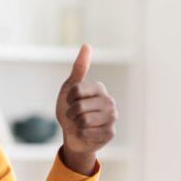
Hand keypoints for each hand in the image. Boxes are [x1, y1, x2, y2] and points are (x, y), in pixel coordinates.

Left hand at [55, 44, 117, 173]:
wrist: (73, 135)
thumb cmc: (70, 110)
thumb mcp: (69, 89)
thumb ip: (79, 68)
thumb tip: (87, 45)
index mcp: (99, 88)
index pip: (76, 90)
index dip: (68, 98)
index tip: (70, 101)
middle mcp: (109, 101)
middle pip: (78, 106)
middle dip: (71, 113)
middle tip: (74, 116)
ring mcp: (112, 117)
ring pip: (83, 120)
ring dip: (75, 124)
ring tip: (80, 124)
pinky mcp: (110, 133)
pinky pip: (86, 133)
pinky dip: (80, 134)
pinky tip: (86, 133)